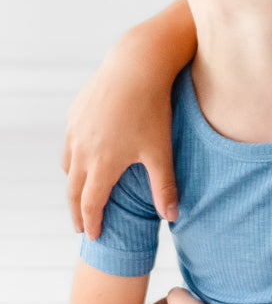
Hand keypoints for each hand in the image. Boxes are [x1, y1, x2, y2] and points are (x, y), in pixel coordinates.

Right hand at [64, 48, 178, 237]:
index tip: (94, 236)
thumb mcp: (161, 151)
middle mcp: (81, 150)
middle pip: (73, 189)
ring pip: (68, 164)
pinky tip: (84, 156)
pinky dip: (73, 156)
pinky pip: (70, 141)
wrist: (135, 67)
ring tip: (83, 192)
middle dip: (77, 210)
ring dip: (74, 182)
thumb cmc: (153, 110)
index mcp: (102, 164)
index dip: (91, 223)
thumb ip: (164, 187)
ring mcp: (75, 130)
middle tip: (80, 225)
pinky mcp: (75, 113)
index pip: (91, 204)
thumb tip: (171, 217)